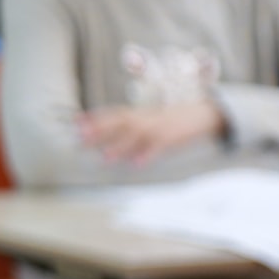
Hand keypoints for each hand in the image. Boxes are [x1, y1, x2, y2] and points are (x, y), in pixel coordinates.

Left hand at [78, 101, 223, 165]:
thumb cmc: (171, 118)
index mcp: (139, 113)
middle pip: (119, 123)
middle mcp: (146, 118)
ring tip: (105, 157)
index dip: (95, 117)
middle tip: (81, 139)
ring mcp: (158, 128)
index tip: (76, 122)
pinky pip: (158, 147)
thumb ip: (130, 124)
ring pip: (136, 136)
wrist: (202, 113)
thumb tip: (108, 136)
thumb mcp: (149, 117)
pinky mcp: (172, 138)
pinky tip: (137, 164)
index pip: (113, 113)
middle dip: (99, 131)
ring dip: (119, 146)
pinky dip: (147, 155)